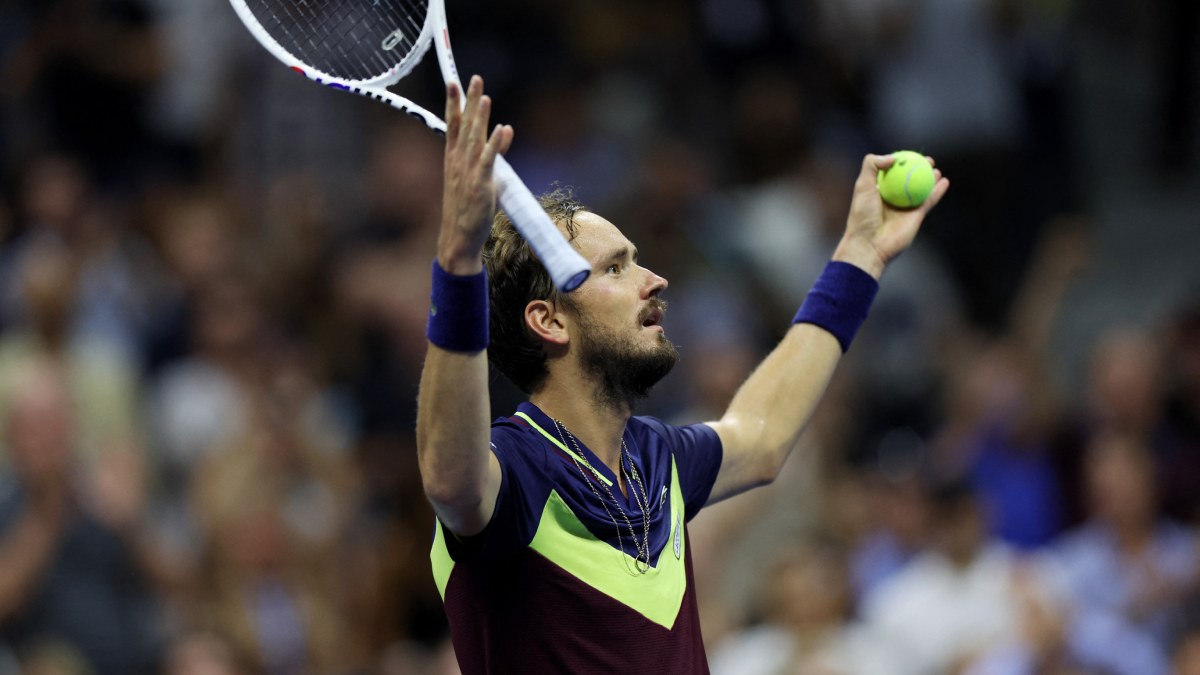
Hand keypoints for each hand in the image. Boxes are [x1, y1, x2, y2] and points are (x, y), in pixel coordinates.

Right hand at [438, 75, 513, 273]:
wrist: (458, 238)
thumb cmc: (467, 210)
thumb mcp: (478, 178)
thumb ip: (492, 154)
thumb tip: (506, 131)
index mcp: (453, 159)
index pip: (453, 125)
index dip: (454, 103)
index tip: (454, 82)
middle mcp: (457, 162)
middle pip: (464, 126)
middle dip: (469, 101)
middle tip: (474, 78)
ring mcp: (467, 173)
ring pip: (474, 139)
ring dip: (481, 118)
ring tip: (486, 96)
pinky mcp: (479, 185)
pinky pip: (488, 161)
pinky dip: (495, 145)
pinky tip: (503, 129)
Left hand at [833, 153, 948, 278]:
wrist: (870, 244)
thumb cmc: (862, 216)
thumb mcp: (862, 186)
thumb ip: (872, 166)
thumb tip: (892, 157)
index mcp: (878, 191)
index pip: (892, 173)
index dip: (902, 163)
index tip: (909, 154)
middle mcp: (892, 199)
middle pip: (909, 180)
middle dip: (919, 170)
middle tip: (928, 160)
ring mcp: (905, 208)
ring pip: (921, 190)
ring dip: (930, 179)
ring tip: (936, 170)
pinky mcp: (916, 217)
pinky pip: (929, 201)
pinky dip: (937, 191)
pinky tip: (944, 182)